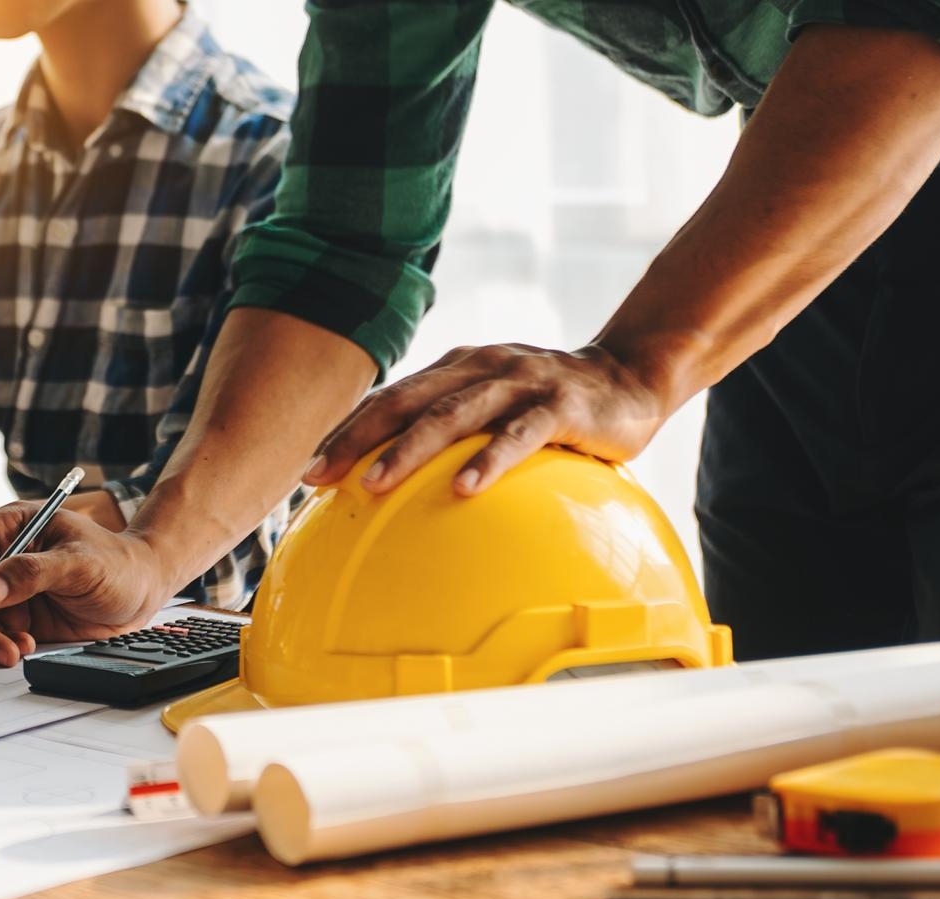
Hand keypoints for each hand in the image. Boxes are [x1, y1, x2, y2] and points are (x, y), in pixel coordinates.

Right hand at [0, 505, 173, 666]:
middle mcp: (5, 558)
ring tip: (10, 653)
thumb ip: (31, 574)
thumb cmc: (118, 564)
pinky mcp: (22, 618)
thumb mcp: (79, 563)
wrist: (144, 591)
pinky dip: (3, 647)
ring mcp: (12, 591)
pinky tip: (23, 650)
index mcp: (13, 528)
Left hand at [302, 343, 669, 496]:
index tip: (307, 469)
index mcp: (455, 369)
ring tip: (374, 483)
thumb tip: (394, 486)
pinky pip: (519, 435)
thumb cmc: (549, 404)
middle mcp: (480, 367)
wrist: (632, 375)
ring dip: (409, 449)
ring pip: (453, 414)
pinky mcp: (561, 404)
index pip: (390, 398)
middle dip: (357, 438)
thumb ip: (452, 433)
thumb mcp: (494, 410)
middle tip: (319, 475)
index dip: (346, 430)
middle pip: (407, 401)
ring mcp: (520, 382)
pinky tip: (463, 489)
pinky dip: (489, 461)